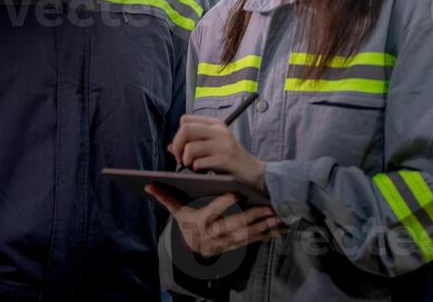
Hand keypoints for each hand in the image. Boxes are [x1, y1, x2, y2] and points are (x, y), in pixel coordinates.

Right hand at [144, 187, 287, 255]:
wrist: (194, 250)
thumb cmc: (187, 224)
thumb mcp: (177, 211)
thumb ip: (166, 197)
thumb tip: (148, 183)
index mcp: (200, 224)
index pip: (212, 213)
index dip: (223, 204)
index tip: (235, 193)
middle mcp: (214, 236)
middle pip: (234, 226)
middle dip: (251, 216)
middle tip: (266, 206)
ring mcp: (228, 243)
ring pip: (249, 234)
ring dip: (265, 226)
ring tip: (278, 214)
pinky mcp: (239, 246)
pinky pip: (257, 240)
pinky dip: (271, 234)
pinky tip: (284, 226)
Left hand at [168, 114, 266, 195]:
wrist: (253, 172)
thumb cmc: (229, 159)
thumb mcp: (213, 146)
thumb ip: (192, 143)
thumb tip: (169, 147)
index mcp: (215, 124)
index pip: (185, 120)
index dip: (178, 135)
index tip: (180, 148)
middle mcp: (219, 130)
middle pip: (185, 130)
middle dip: (177, 146)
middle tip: (180, 159)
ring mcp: (223, 144)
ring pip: (190, 148)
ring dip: (186, 161)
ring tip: (193, 166)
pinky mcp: (225, 159)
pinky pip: (199, 163)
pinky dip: (196, 169)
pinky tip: (203, 172)